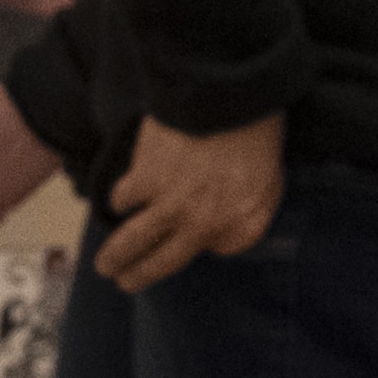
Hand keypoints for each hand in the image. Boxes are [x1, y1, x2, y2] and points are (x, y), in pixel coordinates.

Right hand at [95, 114, 282, 294]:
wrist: (225, 94)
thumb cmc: (255, 129)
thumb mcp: (273, 177)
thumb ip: (255, 208)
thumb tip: (227, 226)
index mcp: (239, 223)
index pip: (223, 249)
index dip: (212, 243)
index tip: (198, 241)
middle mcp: (201, 223)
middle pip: (163, 263)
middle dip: (141, 276)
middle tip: (126, 283)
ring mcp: (168, 204)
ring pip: (132, 242)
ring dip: (115, 257)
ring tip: (105, 266)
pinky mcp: (143, 180)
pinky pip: (123, 200)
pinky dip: (120, 200)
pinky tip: (119, 201)